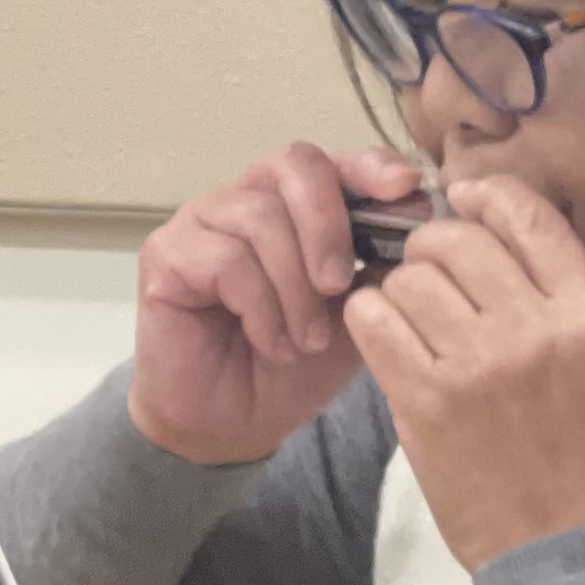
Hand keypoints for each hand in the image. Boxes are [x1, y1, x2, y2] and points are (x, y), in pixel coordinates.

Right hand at [129, 142, 411, 465]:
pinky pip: (227, 260)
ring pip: (261, 218)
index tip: (406, 188)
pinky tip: (272, 343)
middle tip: (338, 285)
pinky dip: (262, 309)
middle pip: (294, 165)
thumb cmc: (296, 365)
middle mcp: (246, 200)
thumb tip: (417, 221)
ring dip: (296, 289)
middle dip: (329, 224)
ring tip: (307, 340)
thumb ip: (382, 267)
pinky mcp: (167, 254)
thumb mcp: (358, 315)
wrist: (238, 423)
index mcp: (295, 207)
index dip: (370, 166)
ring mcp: (202, 222)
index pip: (332, 161)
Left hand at [342, 176, 584, 568]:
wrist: (564, 549)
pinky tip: (384, 339)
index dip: (486, 196)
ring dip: (398, 292)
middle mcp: (538, 329)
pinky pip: (374, 320)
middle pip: (457, 239)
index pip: (529, 217)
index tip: (463, 201)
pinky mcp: (428, 400)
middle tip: (427, 281)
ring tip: (410, 324)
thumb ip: (557, 299)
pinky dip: (369, 320)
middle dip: (430, 250)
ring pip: (408, 277)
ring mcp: (481, 364)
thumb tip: (485, 228)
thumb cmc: (584, 458)